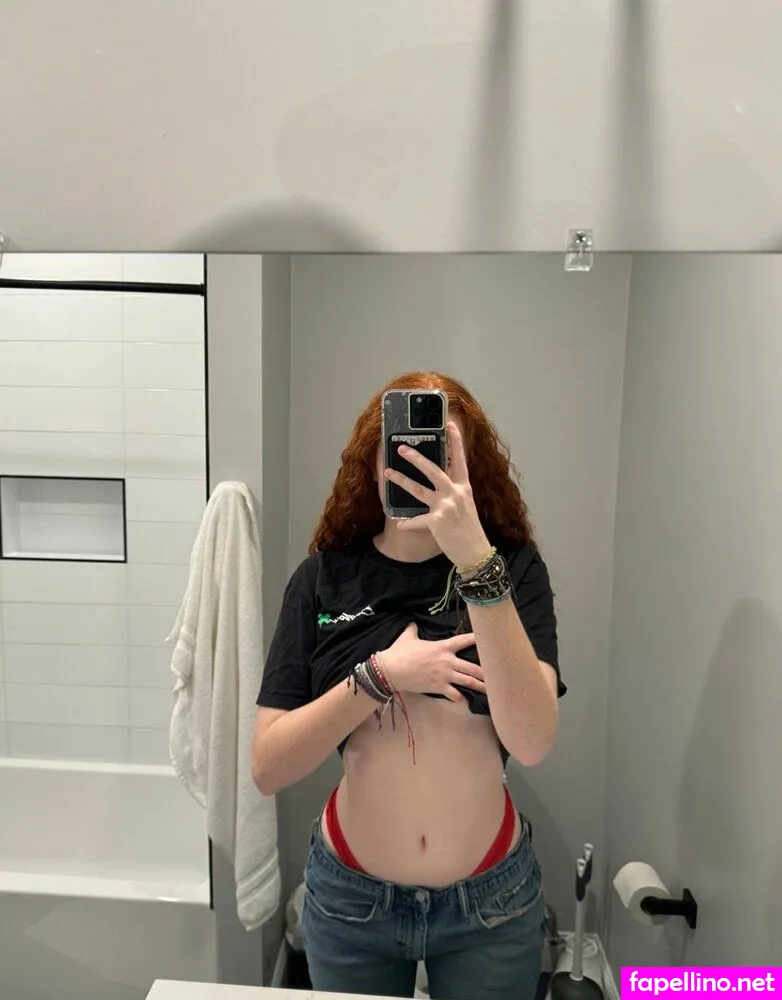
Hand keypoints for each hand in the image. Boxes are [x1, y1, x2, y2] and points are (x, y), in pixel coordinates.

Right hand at [378, 623, 484, 702]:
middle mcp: (447, 661)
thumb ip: (413, 629)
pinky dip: (460, 698)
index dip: (477, 638)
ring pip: (468, 681)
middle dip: (486, 672)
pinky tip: (464, 700)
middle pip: (472, 667)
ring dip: (480, 687)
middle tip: (499, 675)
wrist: (391, 669)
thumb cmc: (400, 652)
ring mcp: (444, 675)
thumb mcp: (407, 637)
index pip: (464, 640)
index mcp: (442, 647)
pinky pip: (454, 694)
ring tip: (492, 692)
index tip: (488, 638)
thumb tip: (412, 623)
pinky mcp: (438, 687)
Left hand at [383, 421, 491, 569]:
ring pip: (419, 490)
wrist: (475, 552)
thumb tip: (441, 479)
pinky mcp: (437, 522)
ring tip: (388, 473)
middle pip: (433, 470)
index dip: (455, 441)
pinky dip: (408, 523)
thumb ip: (454, 491)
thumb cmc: (469, 529)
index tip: (449, 424)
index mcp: (464, 487)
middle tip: (402, 448)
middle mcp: (455, 493)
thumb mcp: (466, 505)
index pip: (459, 459)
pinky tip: (400, 524)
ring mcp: (446, 507)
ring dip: (402, 480)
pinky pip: (417, 520)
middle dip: (416, 458)